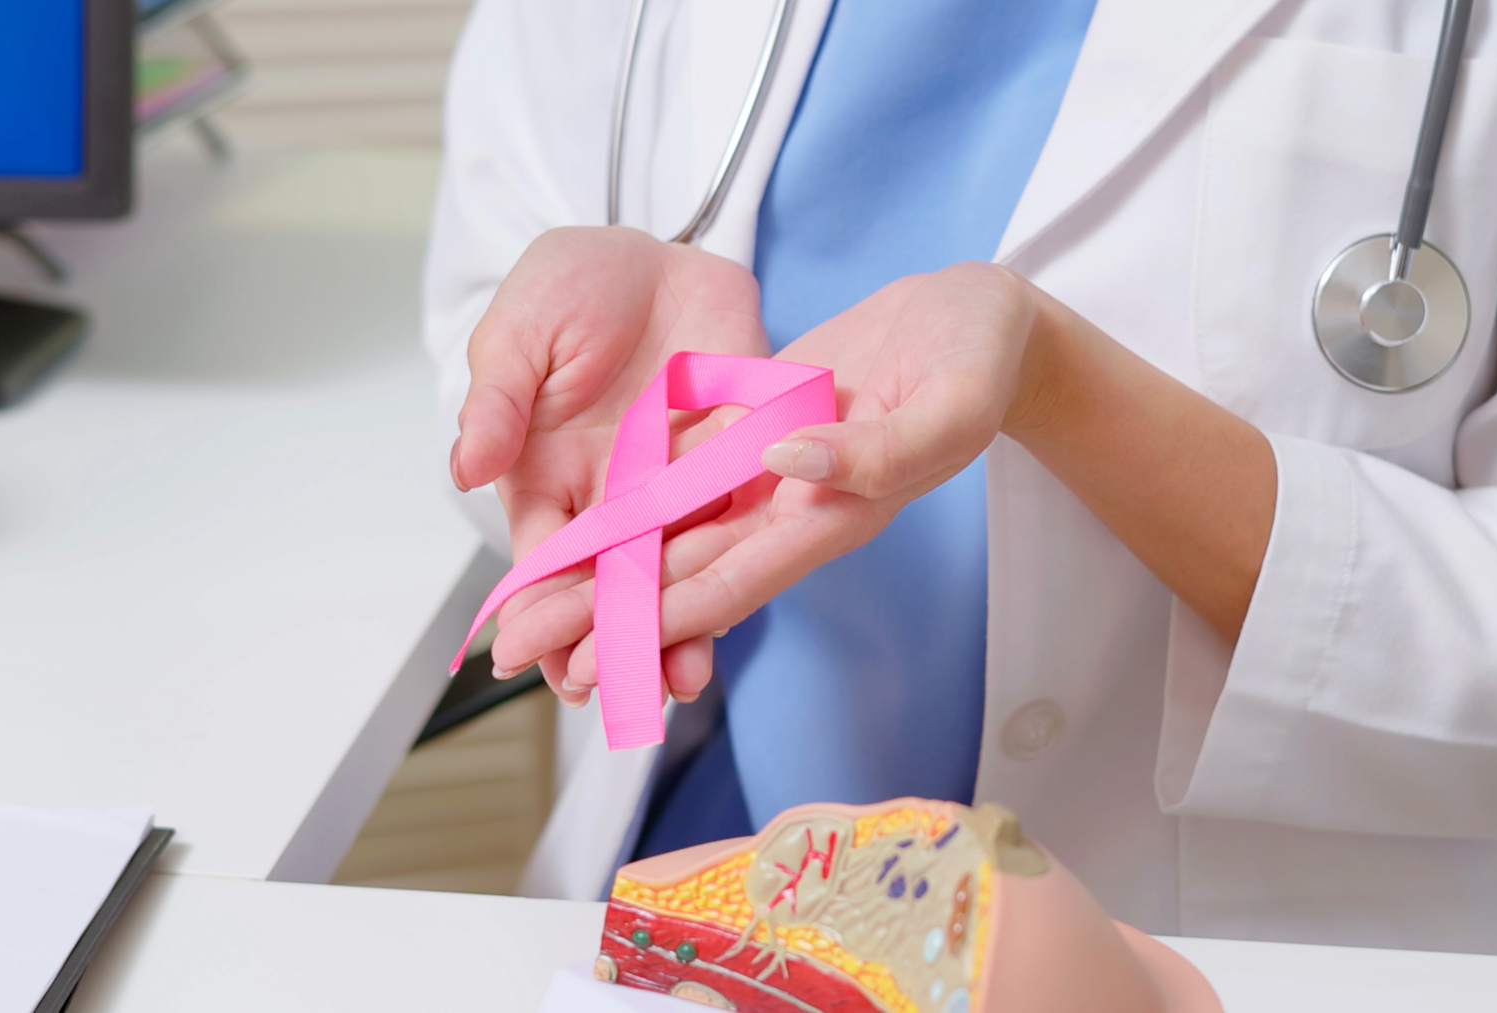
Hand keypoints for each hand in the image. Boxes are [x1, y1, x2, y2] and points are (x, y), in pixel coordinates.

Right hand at [456, 227, 768, 704]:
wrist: (666, 249)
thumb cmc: (576, 285)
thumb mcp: (520, 331)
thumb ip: (497, 400)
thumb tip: (465, 467)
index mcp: (548, 478)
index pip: (542, 561)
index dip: (536, 608)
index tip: (530, 655)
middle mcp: (613, 500)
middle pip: (609, 588)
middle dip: (606, 643)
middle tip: (607, 693)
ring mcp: (679, 489)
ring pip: (675, 576)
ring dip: (674, 630)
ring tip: (676, 682)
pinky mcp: (740, 467)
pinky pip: (738, 531)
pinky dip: (737, 574)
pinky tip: (736, 615)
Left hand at [495, 262, 1049, 705]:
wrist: (982, 317)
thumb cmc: (979, 358)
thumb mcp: (947, 402)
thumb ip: (874, 449)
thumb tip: (787, 464)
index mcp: (834, 516)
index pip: (726, 583)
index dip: (651, 623)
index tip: (583, 655)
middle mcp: (792, 509)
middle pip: (678, 574)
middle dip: (598, 617)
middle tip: (513, 650)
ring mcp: (771, 473)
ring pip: (670, 535)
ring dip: (601, 572)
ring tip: (524, 602)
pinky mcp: (759, 432)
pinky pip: (683, 480)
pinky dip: (632, 510)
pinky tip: (577, 525)